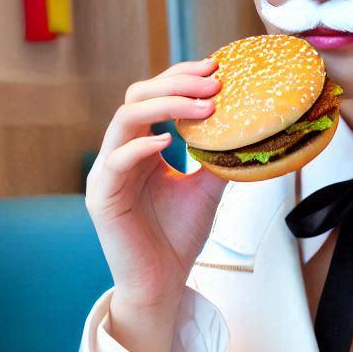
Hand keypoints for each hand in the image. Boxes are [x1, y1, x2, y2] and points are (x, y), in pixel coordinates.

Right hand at [85, 58, 225, 311]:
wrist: (162, 283)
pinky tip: (170, 141)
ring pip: (125, 119)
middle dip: (176, 83)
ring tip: (204, 106)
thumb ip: (219, 156)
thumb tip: (250, 129)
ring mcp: (107, 172)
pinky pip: (116, 160)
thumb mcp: (208, 187)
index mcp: (142, 146)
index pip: (154, 95)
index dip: (181, 77)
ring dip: (166, 105)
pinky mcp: (101, 196)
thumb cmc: (178, 236)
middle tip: (213, 82)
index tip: (215, 68)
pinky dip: (142, 145)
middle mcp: (121, 151)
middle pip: (137, 96)